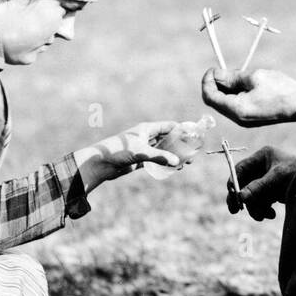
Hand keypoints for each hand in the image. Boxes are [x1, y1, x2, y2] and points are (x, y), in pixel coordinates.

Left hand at [73, 120, 197, 192]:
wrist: (100, 163)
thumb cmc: (117, 152)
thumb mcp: (140, 153)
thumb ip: (159, 157)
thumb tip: (177, 162)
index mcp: (146, 129)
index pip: (169, 126)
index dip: (182, 130)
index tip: (194, 136)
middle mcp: (146, 137)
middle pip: (168, 138)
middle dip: (181, 146)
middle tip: (192, 154)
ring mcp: (144, 148)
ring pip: (164, 150)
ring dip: (174, 155)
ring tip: (186, 164)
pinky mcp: (141, 159)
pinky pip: (157, 159)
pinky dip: (166, 163)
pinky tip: (174, 168)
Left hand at [202, 68, 295, 127]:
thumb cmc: (280, 89)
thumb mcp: (254, 77)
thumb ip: (231, 77)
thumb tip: (215, 75)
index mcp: (236, 110)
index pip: (210, 96)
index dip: (207, 81)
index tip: (214, 68)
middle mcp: (238, 119)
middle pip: (215, 101)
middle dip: (216, 84)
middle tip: (225, 69)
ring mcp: (244, 120)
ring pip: (225, 103)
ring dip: (226, 88)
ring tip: (239, 75)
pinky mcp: (251, 118)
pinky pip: (235, 105)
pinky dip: (235, 93)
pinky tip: (246, 83)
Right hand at [229, 145, 295, 219]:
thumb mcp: (277, 178)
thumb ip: (258, 187)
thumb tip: (240, 198)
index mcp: (263, 156)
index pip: (241, 168)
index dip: (234, 182)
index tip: (233, 195)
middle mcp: (263, 167)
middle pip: (243, 184)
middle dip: (242, 198)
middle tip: (235, 210)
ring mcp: (267, 180)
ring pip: (251, 196)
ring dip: (255, 207)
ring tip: (264, 216)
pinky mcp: (272, 192)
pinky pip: (260, 202)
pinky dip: (263, 210)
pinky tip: (272, 214)